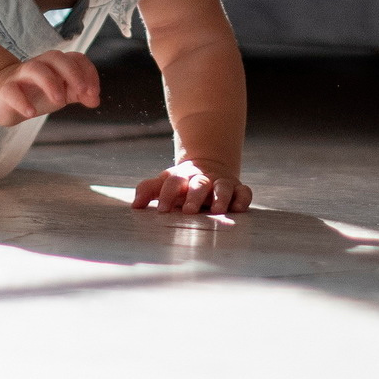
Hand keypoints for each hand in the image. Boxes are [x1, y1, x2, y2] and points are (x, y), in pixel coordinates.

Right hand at [0, 48, 100, 126]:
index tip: (93, 93)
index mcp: (55, 65)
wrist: (1, 97)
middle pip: (55, 57)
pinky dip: (21, 101)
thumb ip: (79, 94)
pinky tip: (31, 113)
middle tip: (82, 92)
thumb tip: (95, 100)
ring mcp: (20, 76)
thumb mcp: (61, 93)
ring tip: (60, 102)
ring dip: (50, 83)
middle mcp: (39, 65)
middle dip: (72, 72)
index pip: (75, 58)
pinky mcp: (5, 90)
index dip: (88, 72)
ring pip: (34, 68)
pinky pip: (11, 90)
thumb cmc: (35, 93)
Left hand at [131, 158, 249, 214]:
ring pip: (222, 187)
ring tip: (217, 211)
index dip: (166, 195)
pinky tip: (238, 209)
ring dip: (220, 198)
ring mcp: (221, 183)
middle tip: (188, 211)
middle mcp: (203, 179)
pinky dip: (242, 199)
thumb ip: (148, 190)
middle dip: (194, 197)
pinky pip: (244, 192)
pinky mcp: (238, 189)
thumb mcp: (165, 184)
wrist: (209, 167)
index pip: (173, 182)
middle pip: (199, 184)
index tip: (162, 210)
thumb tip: (134, 205)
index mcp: (182, 178)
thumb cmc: (183, 184)